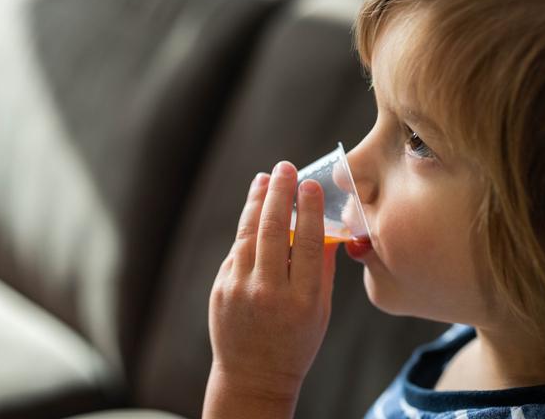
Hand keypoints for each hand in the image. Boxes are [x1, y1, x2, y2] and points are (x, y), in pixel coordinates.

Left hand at [203, 161, 336, 417]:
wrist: (254, 376)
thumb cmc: (296, 342)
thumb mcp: (320, 311)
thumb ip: (321, 268)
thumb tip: (324, 225)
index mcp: (302, 299)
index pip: (307, 241)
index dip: (309, 208)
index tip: (311, 184)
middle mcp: (269, 292)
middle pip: (272, 229)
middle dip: (279, 192)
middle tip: (285, 168)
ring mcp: (240, 289)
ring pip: (248, 232)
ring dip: (257, 200)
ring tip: (265, 178)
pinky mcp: (221, 288)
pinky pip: (237, 249)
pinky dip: (247, 225)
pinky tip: (254, 207)